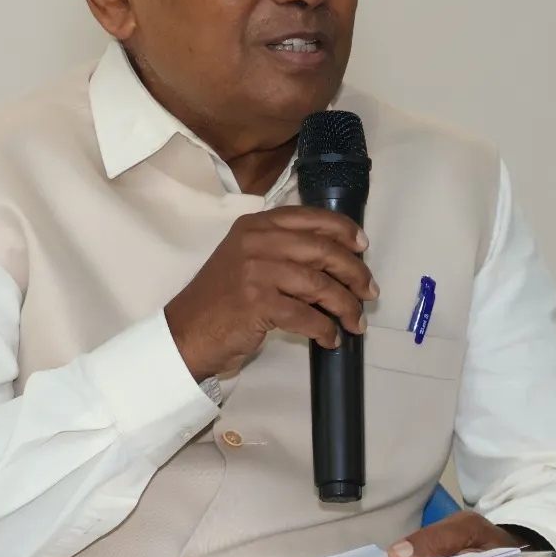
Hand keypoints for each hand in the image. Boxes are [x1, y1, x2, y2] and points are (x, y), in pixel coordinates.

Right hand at [164, 206, 376, 380]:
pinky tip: (330, 339)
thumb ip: (282, 250)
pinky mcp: (259, 303)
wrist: (186, 332)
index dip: (343, 230)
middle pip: (323, 251)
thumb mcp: (247, 259)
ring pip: (320, 285)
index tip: (362, 247)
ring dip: (346, 306)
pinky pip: (307, 316)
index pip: (310, 218)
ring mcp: (256, 271)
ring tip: (356, 322)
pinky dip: (325, 330)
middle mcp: (256, 241)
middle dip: (354, 273)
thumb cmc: (221, 299)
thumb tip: (336, 259)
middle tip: (369, 292)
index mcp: (256, 225)